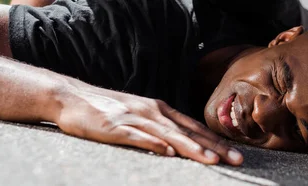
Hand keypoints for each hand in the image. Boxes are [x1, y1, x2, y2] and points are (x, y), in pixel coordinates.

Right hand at [54, 87, 242, 165]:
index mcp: (160, 110)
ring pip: (169, 135)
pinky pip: (137, 137)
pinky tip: (167, 153)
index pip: (195, 127)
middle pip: (189, 133)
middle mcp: (152, 112)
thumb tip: (182, 145)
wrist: (70, 96)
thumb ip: (161, 127)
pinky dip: (154, 144)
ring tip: (212, 161)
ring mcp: (134, 118)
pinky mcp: (114, 127)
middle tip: (237, 161)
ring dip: (192, 148)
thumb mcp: (140, 114)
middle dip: (215, 148)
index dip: (217, 141)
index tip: (236, 154)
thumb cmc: (107, 109)